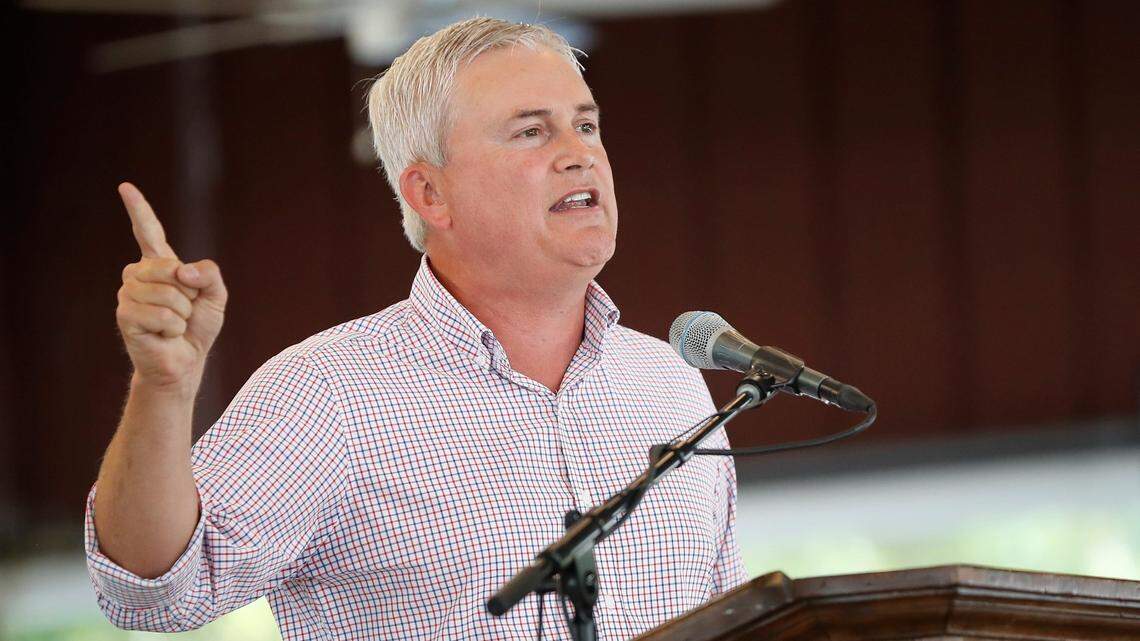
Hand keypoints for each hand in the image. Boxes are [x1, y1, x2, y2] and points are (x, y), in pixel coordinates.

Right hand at [115, 182, 226, 394]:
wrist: (186, 360)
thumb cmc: (198, 327)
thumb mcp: (216, 295)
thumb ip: (209, 274)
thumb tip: (182, 272)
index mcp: (161, 265)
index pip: (148, 231)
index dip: (138, 209)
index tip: (125, 187)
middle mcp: (139, 275)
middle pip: (172, 269)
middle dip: (189, 294)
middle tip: (184, 310)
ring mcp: (128, 294)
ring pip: (168, 294)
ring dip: (181, 314)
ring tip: (174, 325)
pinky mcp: (125, 315)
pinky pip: (162, 315)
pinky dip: (172, 328)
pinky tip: (164, 335)